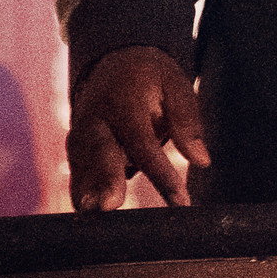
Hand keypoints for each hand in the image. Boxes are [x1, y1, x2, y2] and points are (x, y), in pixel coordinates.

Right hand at [67, 44, 211, 210]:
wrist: (114, 61)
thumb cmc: (151, 76)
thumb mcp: (176, 85)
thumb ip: (187, 121)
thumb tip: (202, 160)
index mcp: (123, 103)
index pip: (143, 143)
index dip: (161, 174)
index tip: (180, 201)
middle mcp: (96, 120)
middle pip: (99, 153)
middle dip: (103, 180)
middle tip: (110, 205)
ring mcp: (80, 134)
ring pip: (81, 166)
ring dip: (88, 192)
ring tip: (97, 216)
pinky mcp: (75, 148)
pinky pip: (76, 172)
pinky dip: (81, 192)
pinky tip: (89, 215)